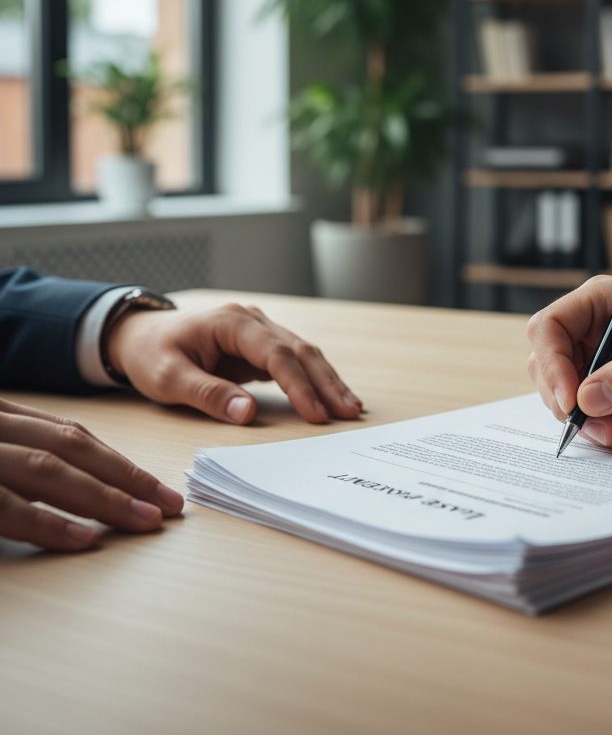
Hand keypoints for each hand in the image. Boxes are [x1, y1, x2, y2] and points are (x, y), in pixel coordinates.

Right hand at [0, 398, 182, 549]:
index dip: (117, 462)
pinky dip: (46, 523)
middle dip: (124, 477)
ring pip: (46, 469)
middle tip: (169, 505)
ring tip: (145, 520)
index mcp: (3, 418)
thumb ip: (24, 469)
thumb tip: (84, 488)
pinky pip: (5, 505)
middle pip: (69, 447)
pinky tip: (85, 538)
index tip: (158, 489)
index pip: (70, 437)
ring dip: (101, 497)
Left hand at [106, 303, 362, 425]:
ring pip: (303, 354)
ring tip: (349, 407)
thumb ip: (207, 394)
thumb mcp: (167, 378)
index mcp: (231, 322)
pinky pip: (294, 363)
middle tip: (349, 411)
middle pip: (300, 350)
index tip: (315, 414)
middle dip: (327, 382)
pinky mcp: (260, 347)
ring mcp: (259, 331)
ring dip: (327, 381)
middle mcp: (252, 321)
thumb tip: (248, 413)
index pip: (276, 354)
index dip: (298, 385)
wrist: (139, 337)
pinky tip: (329, 399)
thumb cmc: (149, 354)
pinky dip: (313, 381)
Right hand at [526, 276, 611, 451]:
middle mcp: (593, 333)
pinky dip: (605, 433)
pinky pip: (589, 418)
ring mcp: (600, 366)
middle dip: (566, 401)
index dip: (552, 364)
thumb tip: (587, 398)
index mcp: (601, 304)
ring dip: (587, 423)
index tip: (571, 399)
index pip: (550, 328)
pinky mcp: (611, 396)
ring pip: (563, 398)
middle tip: (600, 427)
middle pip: (547, 367)